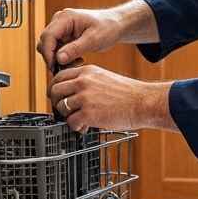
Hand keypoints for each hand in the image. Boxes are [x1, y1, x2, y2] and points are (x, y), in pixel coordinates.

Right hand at [37, 8, 124, 71]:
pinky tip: (77, 60)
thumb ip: (75, 49)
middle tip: (67, 69)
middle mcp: (59, 21)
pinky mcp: (63, 36)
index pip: (47, 36)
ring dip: (59, 59)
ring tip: (76, 63)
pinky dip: (64, 58)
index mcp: (65, 17)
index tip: (54, 67)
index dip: (48, 53)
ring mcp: (60, 28)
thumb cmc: (108, 28)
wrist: (115, 25)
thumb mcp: (93, 40)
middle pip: (45, 42)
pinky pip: (56, 50)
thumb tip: (58, 59)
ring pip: (49, 48)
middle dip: (53, 58)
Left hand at [49, 64, 173, 131]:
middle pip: (54, 90)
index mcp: (87, 71)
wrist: (143, 103)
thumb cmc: (129, 94)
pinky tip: (85, 127)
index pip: (59, 76)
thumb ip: (87, 82)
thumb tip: (73, 94)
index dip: (55, 88)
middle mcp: (83, 82)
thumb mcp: (105, 78)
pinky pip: (71, 121)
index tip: (57, 96)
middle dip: (56, 102)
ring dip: (67, 116)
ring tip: (78, 120)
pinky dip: (76, 127)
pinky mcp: (88, 113)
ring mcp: (85, 97)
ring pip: (61, 106)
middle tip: (63, 111)